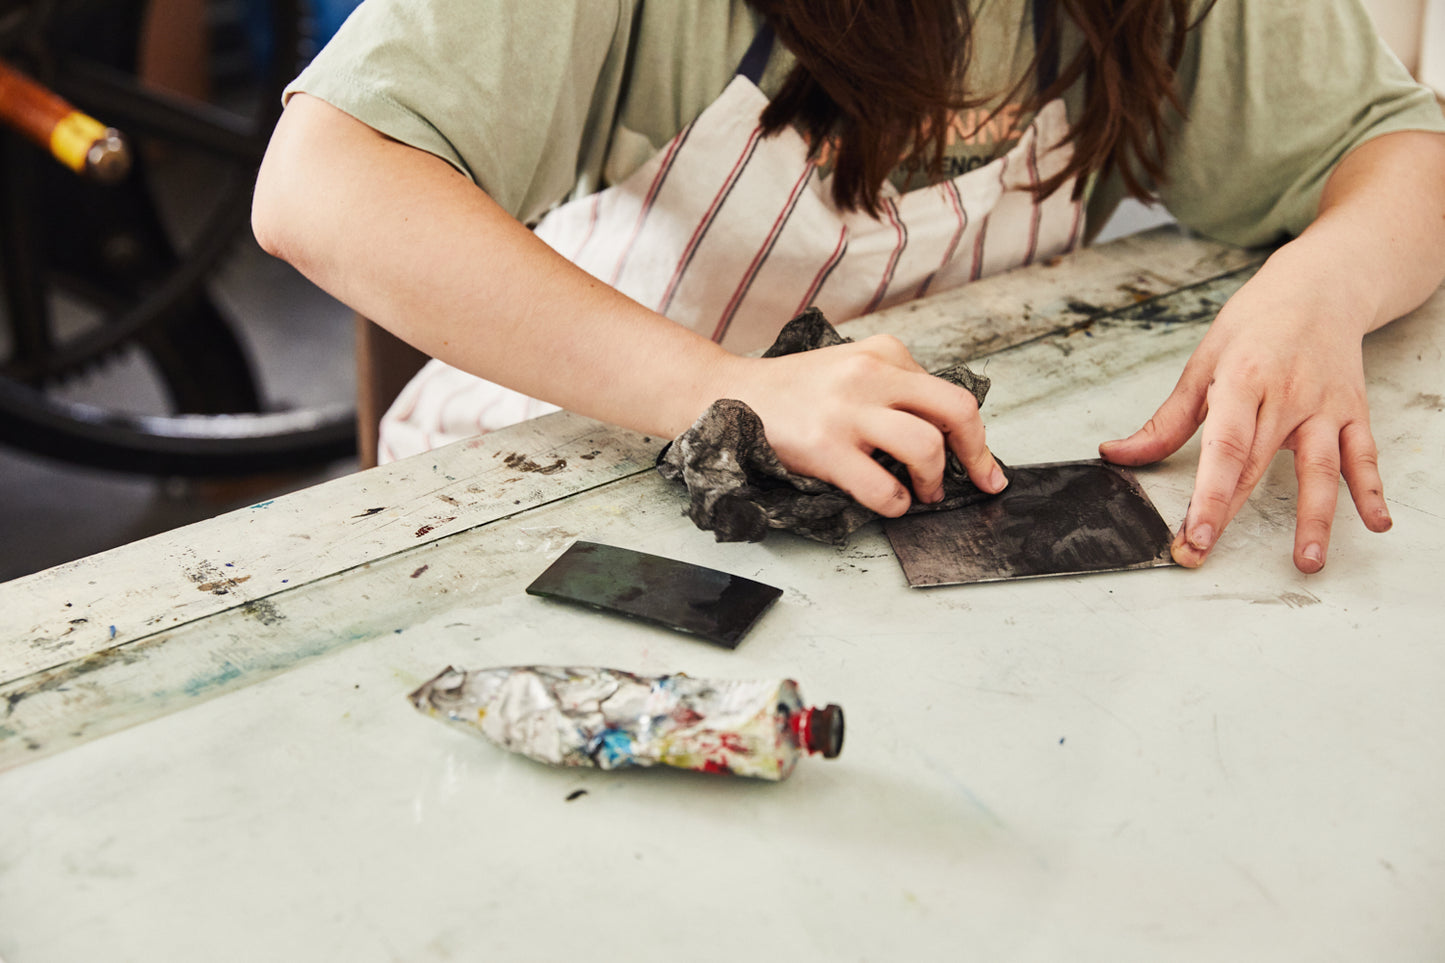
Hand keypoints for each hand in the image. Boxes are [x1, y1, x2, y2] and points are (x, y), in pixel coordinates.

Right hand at [721, 334, 1008, 515]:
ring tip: (919, 492)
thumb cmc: (794, 391)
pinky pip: (882, 487)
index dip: (976, 437)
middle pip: (957, 410)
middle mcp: (871, 375)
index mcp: (884, 353)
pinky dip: (895, 504)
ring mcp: (847, 411)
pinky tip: (888, 503)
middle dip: (976, 454)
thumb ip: (895, 388)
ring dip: (933, 480)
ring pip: (926, 447)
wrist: (728, 393)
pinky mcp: (824, 447)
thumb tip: (945, 435)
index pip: (951, 394)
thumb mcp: (851, 367)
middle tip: (976, 482)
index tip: (985, 468)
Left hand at [1098, 258, 1390, 572]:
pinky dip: (1372, 489)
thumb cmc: (1254, 325)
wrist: (1318, 287)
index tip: (1193, 535)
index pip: (1223, 449)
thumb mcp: (1201, 363)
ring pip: (1322, 469)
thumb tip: (1118, 455)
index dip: (1208, 496)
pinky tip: (1375, 523)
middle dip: (1228, 515)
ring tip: (1307, 561)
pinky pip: (1364, 455)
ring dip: (1315, 518)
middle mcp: (1287, 396)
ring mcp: (1324, 406)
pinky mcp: (1352, 411)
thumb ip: (1165, 420)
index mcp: (1242, 381)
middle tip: (1202, 555)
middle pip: (1257, 466)